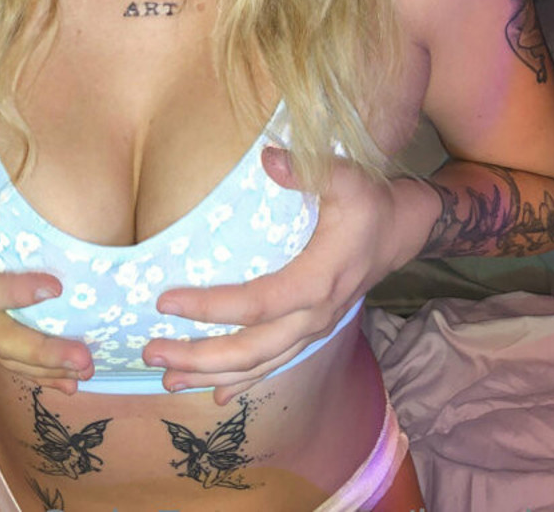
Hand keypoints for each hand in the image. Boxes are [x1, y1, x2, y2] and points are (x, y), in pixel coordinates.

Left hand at [142, 147, 424, 403]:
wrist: (401, 230)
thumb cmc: (369, 203)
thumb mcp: (346, 178)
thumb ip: (308, 170)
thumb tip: (268, 158)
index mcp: (317, 282)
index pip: (255, 304)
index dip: (210, 307)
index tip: (165, 301)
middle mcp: (313, 316)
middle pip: (251, 350)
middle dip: (199, 357)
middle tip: (152, 353)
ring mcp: (312, 329)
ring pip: (259, 366)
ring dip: (212, 375)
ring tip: (167, 380)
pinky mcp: (310, 331)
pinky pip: (273, 365)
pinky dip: (242, 383)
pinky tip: (215, 395)